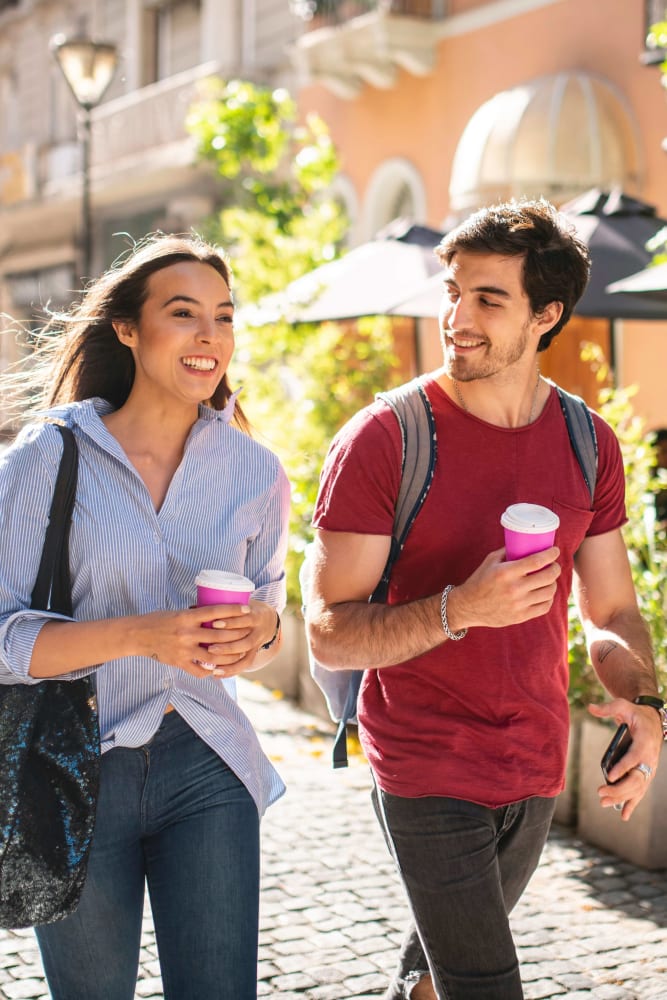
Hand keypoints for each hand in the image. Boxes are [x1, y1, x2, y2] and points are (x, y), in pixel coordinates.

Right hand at [134, 600, 276, 678]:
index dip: (232, 611)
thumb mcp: (178, 613)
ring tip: (240, 654)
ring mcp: (183, 650)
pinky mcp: (179, 662)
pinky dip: (211, 671)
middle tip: (248, 633)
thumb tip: (215, 615)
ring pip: (213, 655)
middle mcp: (186, 633)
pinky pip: (199, 670)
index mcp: (186, 617)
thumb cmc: (158, 620)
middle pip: (219, 635)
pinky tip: (219, 669)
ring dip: (228, 656)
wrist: (138, 635)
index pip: (214, 611)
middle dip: (237, 634)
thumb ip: (195, 616)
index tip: (246, 610)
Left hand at [196, 598, 278, 676]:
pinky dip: (231, 670)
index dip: (230, 621)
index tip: (214, 623)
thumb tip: (192, 606)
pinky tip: (217, 674)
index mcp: (255, 614)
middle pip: (243, 637)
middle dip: (226, 643)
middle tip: (210, 647)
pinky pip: (244, 664)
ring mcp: (257, 642)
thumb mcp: (240, 606)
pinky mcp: (254, 653)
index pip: (243, 618)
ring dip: (227, 657)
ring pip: (243, 651)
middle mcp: (258, 629)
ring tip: (211, 662)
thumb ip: (219, 607)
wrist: (269, 620)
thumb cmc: (246, 611)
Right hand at [449, 546, 560, 630]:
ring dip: (553, 583)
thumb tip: (525, 543)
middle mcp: (514, 589)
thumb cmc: (479, 580)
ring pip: (549, 592)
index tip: (555, 550)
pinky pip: (544, 607)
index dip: (551, 554)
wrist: (468, 606)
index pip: (537, 561)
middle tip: (554, 565)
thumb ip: (508, 551)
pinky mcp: (521, 616)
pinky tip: (545, 593)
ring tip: (550, 579)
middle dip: (556, 568)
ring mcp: (519, 604)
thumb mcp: (490, 561)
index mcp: (506, 572)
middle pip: (547, 576)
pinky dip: (548, 599)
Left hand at [589, 698, 662, 819]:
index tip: (610, 776)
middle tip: (600, 792)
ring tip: (603, 803)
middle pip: (636, 778)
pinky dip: (632, 804)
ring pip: (637, 788)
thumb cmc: (635, 713)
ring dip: (621, 798)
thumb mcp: (623, 705)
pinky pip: (640, 792)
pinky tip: (623, 816)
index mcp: (645, 742)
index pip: (635, 757)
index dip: (623, 767)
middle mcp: (649, 759)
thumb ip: (608, 707)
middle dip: (619, 788)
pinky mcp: (646, 775)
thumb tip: (590, 707)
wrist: (652, 721)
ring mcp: (649, 769)